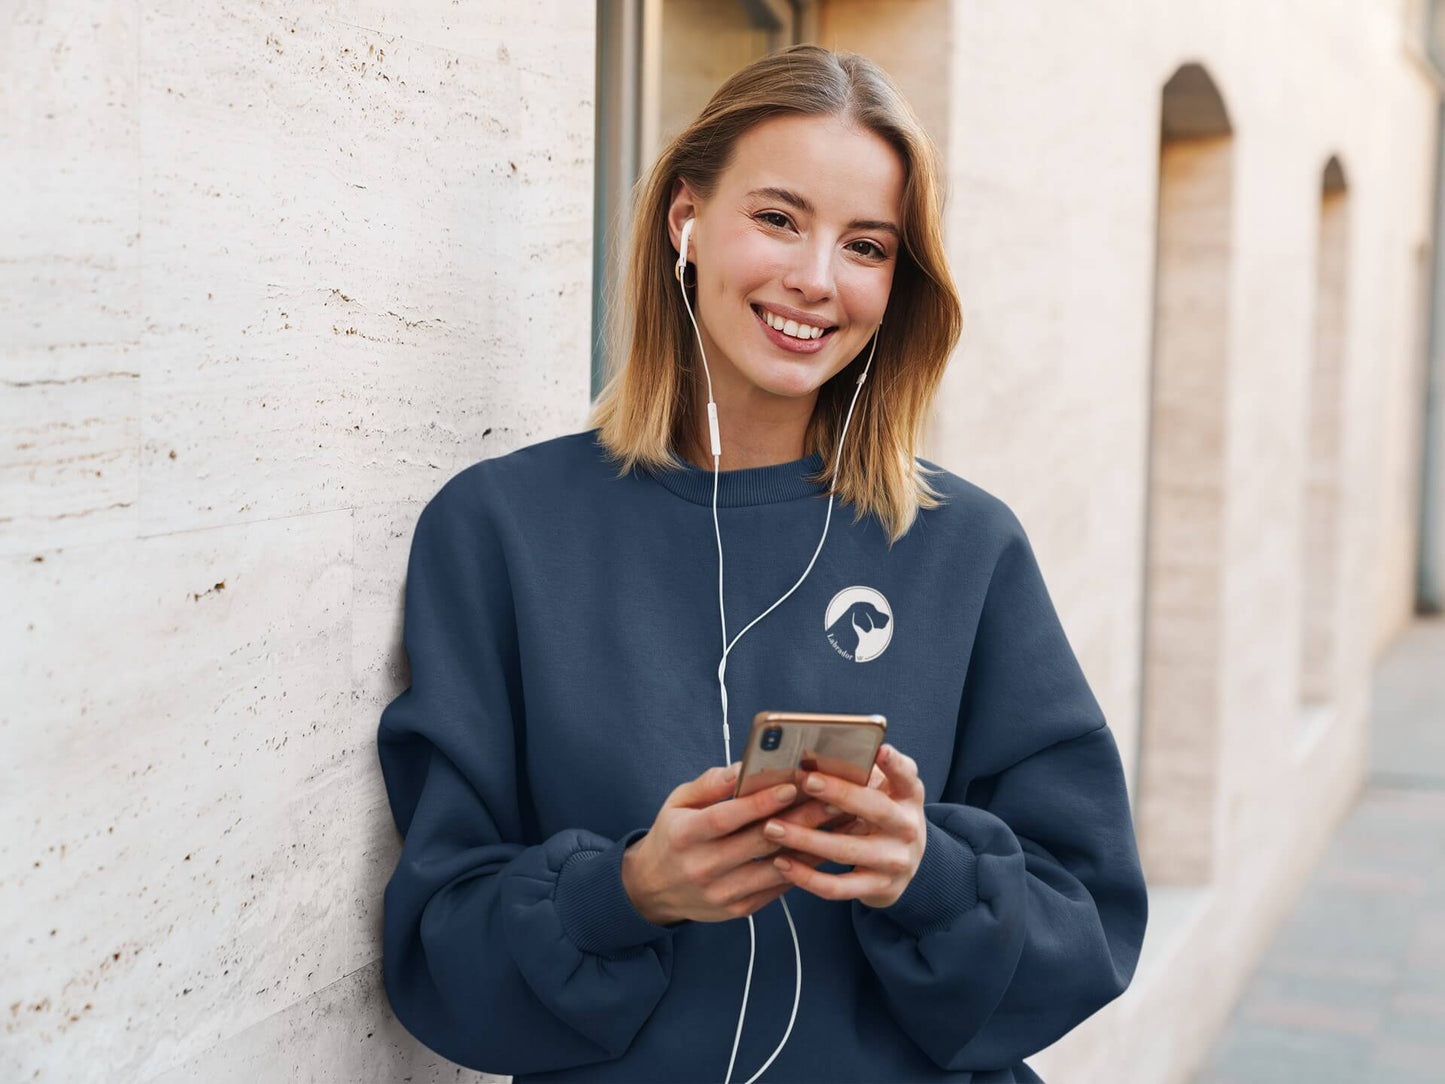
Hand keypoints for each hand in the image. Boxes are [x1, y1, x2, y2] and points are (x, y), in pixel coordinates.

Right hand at [621, 761, 852, 924]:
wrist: (653, 890)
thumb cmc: (672, 835)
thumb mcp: (677, 802)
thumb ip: (710, 784)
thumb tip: (744, 765)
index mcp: (684, 835)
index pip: (726, 818)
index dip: (760, 802)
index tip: (793, 784)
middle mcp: (702, 867)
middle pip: (759, 841)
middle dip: (800, 818)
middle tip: (833, 798)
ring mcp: (722, 893)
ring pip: (776, 867)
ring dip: (812, 845)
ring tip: (840, 823)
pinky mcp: (738, 910)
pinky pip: (778, 887)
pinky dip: (803, 867)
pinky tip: (825, 848)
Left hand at [763, 743, 926, 908]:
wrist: (905, 865)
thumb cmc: (882, 816)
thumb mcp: (887, 792)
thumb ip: (867, 773)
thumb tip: (818, 753)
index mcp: (909, 797)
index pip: (906, 777)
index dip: (894, 764)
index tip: (879, 750)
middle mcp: (908, 829)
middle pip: (875, 809)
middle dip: (840, 793)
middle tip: (807, 780)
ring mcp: (894, 862)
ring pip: (846, 850)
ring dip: (805, 838)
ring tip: (772, 826)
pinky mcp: (879, 889)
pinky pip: (838, 887)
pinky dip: (806, 876)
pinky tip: (781, 862)